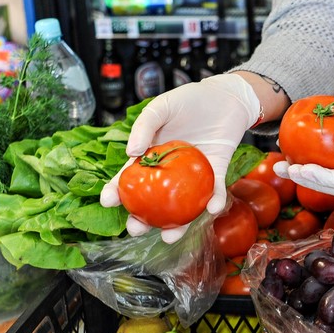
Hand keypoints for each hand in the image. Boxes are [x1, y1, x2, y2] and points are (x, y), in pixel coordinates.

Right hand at [100, 74, 261, 242]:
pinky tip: (210, 210)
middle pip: (153, 200)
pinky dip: (214, 201)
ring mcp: (193, 175)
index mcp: (151, 155)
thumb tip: (130, 152)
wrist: (225, 96)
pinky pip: (215, 191)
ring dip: (177, 224)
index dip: (117, 191)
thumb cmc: (191, 99)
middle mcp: (170, 170)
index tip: (108, 202)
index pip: (130, 177)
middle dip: (142, 218)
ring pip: (182, 204)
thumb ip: (145, 126)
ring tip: (169, 237)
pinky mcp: (217, 172)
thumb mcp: (161, 107)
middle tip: (136, 229)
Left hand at [273, 60, 333, 194]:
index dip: (324, 180)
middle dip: (307, 180)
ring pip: (323, 170)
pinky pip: (319, 151)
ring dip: (300, 171)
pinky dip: (301, 151)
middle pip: (332, 182)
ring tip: (279, 164)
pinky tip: (283, 144)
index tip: (303, 170)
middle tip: (285, 169)